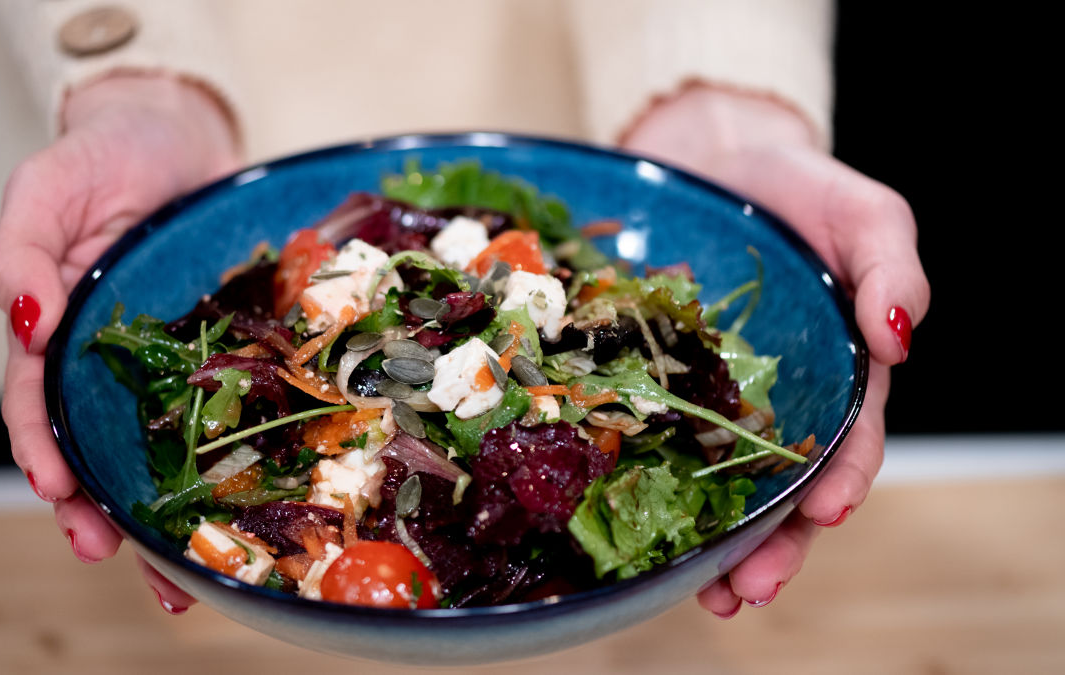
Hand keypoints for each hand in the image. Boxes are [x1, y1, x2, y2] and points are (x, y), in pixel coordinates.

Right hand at [0, 74, 241, 613]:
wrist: (181, 131)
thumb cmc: (108, 152)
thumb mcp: (49, 185)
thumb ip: (21, 247)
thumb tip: (25, 317)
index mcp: (55, 329)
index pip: (36, 402)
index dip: (40, 448)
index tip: (56, 489)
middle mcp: (106, 358)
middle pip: (91, 444)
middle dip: (95, 506)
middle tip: (111, 553)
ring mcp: (164, 360)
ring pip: (152, 445)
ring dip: (156, 508)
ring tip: (176, 570)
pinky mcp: (217, 349)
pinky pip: (218, 409)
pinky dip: (225, 458)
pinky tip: (242, 503)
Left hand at [621, 85, 929, 616]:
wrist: (708, 161)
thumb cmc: (795, 188)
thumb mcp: (864, 212)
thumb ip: (894, 268)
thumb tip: (898, 340)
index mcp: (836, 373)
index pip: (851, 441)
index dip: (842, 481)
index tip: (828, 511)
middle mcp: (776, 401)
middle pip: (784, 487)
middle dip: (775, 545)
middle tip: (751, 590)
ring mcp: (710, 397)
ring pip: (719, 485)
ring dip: (716, 544)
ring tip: (704, 593)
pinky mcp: (653, 382)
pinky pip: (650, 439)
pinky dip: (646, 485)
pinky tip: (633, 527)